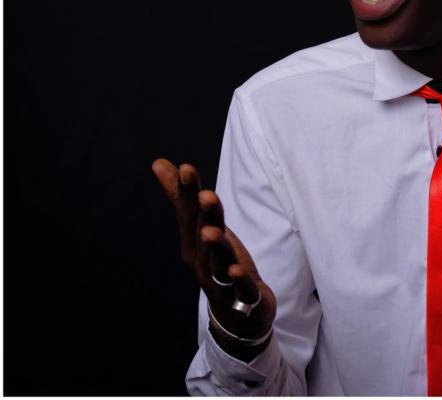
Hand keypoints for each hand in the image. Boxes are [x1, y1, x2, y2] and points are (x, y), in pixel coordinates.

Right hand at [152, 158, 276, 359]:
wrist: (236, 316)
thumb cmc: (216, 263)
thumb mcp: (201, 228)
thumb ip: (182, 198)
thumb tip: (159, 163)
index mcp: (193, 243)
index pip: (190, 213)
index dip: (188, 192)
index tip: (186, 167)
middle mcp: (202, 261)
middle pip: (203, 235)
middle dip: (205, 215)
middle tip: (206, 194)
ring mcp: (221, 281)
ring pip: (218, 262)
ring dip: (216, 248)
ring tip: (212, 232)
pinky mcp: (243, 298)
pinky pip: (241, 290)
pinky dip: (239, 281)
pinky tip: (237, 271)